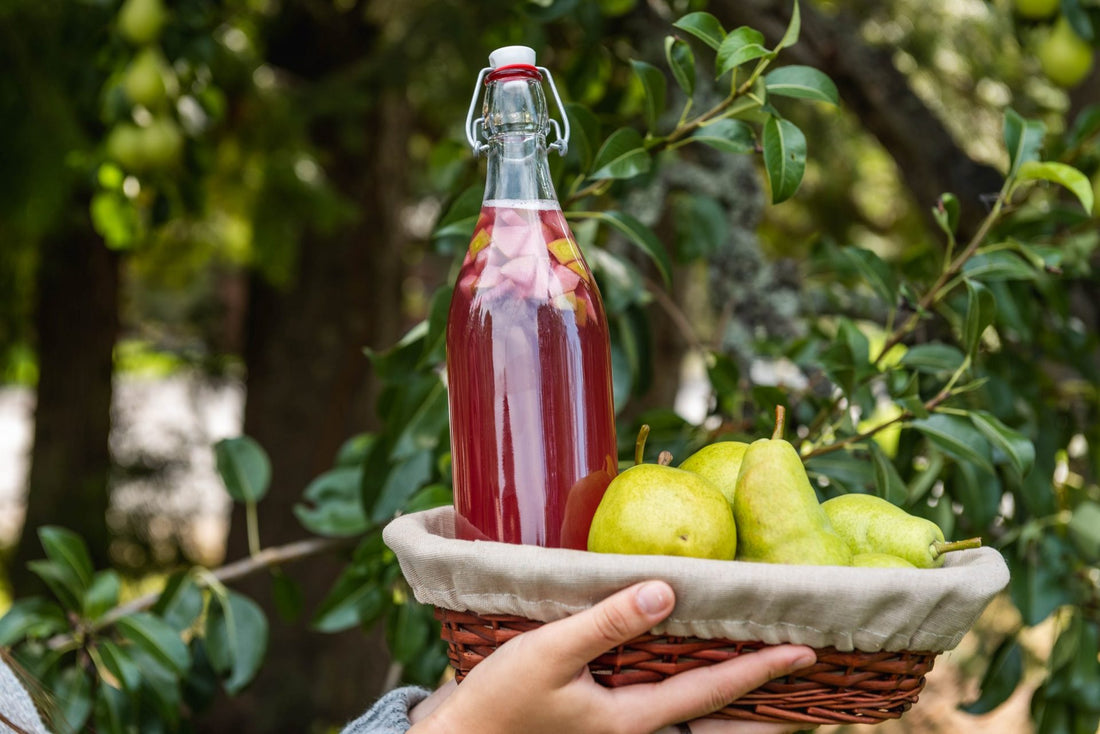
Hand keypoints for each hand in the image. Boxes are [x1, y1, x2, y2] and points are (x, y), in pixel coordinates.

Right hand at [408, 581, 816, 733]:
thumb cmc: (501, 700)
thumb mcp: (550, 653)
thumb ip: (607, 623)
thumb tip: (666, 592)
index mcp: (632, 718)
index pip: (713, 691)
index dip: (761, 670)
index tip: (805, 651)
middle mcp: (635, 727)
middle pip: (714, 715)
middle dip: (761, 699)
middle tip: (801, 667)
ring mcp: (619, 725)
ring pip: (691, 711)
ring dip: (728, 690)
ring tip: (761, 664)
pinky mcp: (601, 714)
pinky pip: (662, 701)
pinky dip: (688, 684)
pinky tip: (687, 658)